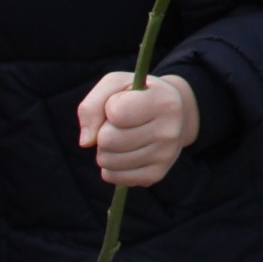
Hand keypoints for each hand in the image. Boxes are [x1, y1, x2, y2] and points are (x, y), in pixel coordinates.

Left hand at [77, 72, 199, 187]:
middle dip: (104, 131)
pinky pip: (113, 176)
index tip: (124, 102)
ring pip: (107, 161)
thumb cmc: (139, 96)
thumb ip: (92, 104)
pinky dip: (111, 166)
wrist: (177, 113)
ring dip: (106, 149)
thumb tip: (86, 142)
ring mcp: (164, 156)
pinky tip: (126, 153)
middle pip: (108, 140)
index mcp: (163, 101)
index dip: (110, 107)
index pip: (117, 113)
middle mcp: (169, 130)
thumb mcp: (116, 85)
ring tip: (123, 137)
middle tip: (120, 124)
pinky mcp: (155, 175)